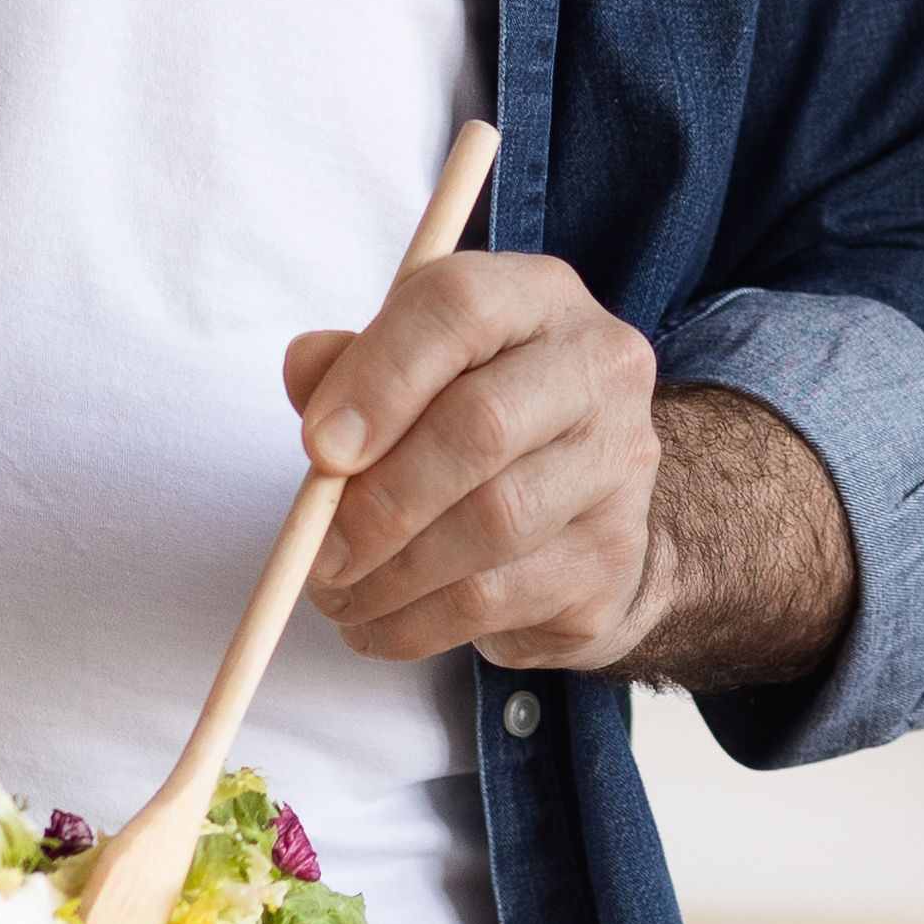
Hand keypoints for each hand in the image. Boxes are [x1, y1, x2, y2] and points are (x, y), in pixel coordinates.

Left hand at [279, 252, 676, 671]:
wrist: (581, 516)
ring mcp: (619, 467)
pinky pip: (499, 599)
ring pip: (493, 524)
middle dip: (381, 500)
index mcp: (539, 299)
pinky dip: (417, 623)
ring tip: (335, 595)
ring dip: (391, 575)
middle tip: (317, 554)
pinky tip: (378, 624)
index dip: (379, 377)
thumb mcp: (414, 374)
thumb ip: (353, 365)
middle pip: (483, 426)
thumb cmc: (475, 424)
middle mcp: (600, 368)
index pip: (459, 307)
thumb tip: (304, 365)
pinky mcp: (611, 558)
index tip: (316, 448)